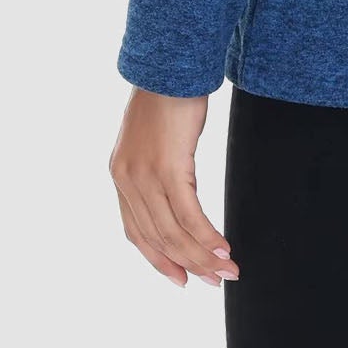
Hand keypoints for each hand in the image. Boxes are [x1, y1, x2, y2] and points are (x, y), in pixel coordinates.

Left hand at [110, 87, 239, 287]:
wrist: (170, 65)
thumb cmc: (169, 96)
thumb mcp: (156, 139)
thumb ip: (159, 168)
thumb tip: (180, 193)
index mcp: (120, 175)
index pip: (136, 233)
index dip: (158, 260)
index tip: (181, 277)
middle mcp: (126, 180)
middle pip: (156, 239)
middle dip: (186, 264)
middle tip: (213, 281)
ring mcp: (145, 175)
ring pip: (172, 233)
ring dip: (201, 257)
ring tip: (226, 270)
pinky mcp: (168, 166)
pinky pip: (188, 213)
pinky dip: (206, 236)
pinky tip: (222, 248)